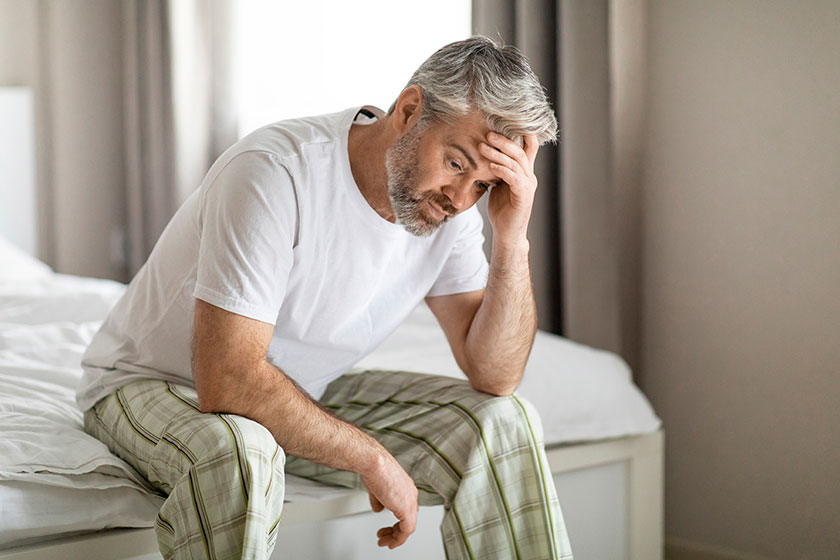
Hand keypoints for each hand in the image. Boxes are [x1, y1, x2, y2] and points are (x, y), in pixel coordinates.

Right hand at [360, 453, 418, 548]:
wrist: (373, 463)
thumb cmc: (373, 469)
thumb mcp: (376, 487)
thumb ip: (379, 500)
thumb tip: (378, 508)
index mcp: (406, 487)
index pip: (407, 509)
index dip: (398, 520)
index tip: (389, 528)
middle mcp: (411, 494)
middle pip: (409, 518)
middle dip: (396, 531)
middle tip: (386, 537)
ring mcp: (410, 501)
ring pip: (409, 526)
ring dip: (396, 537)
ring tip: (386, 542)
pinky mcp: (406, 508)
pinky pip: (407, 530)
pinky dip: (398, 539)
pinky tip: (391, 543)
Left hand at [478, 132, 539, 246]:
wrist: (507, 233)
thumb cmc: (501, 209)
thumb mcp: (498, 184)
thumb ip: (497, 169)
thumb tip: (483, 153)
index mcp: (524, 172)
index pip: (528, 147)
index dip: (520, 133)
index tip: (503, 122)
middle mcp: (529, 176)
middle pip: (520, 151)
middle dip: (503, 140)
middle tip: (487, 133)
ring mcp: (528, 186)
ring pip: (515, 163)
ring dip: (498, 153)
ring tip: (482, 147)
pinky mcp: (523, 196)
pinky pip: (514, 178)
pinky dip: (502, 170)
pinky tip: (491, 166)